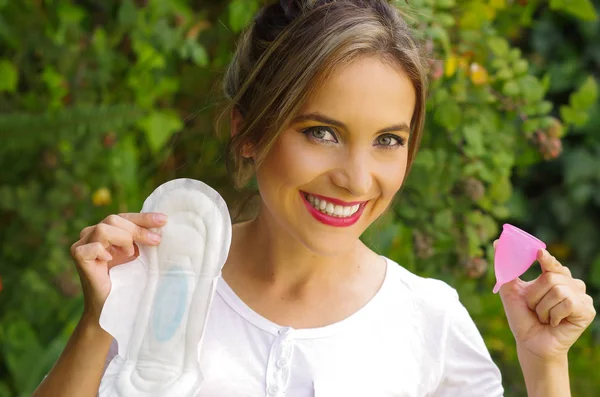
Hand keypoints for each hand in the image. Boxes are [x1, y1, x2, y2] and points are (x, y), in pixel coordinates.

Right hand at [70, 213, 167, 321]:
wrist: (112, 306)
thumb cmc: (126, 280)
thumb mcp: (137, 254)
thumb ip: (141, 238)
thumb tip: (161, 224)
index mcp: (105, 231)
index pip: (123, 217)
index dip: (143, 218)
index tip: (164, 220)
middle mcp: (91, 235)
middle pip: (113, 219)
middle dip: (138, 229)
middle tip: (156, 241)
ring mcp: (81, 245)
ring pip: (103, 229)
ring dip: (123, 240)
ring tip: (129, 255)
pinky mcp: (78, 257)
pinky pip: (93, 246)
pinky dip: (104, 251)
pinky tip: (109, 261)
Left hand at [497, 244, 595, 360]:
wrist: (530, 343)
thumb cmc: (522, 317)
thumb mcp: (511, 291)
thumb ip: (506, 268)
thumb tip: (497, 243)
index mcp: (555, 277)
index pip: (551, 263)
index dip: (546, 258)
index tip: (538, 252)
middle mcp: (571, 284)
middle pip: (550, 278)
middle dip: (535, 296)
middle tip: (534, 309)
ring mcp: (581, 296)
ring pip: (557, 290)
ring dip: (542, 308)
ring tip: (544, 317)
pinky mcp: (587, 310)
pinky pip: (567, 303)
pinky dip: (554, 315)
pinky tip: (554, 323)